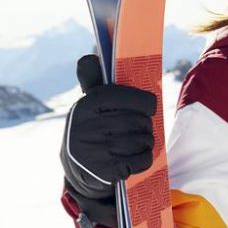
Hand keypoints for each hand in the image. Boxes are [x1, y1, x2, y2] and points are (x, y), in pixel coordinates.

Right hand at [60, 54, 156, 199]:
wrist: (77, 169)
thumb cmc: (91, 129)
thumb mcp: (88, 105)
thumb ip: (93, 81)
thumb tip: (89, 57)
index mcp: (86, 105)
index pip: (126, 97)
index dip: (145, 102)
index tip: (150, 106)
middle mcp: (88, 126)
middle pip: (138, 120)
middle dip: (146, 125)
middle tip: (143, 128)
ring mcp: (96, 150)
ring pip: (141, 140)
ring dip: (147, 142)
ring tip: (140, 141)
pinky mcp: (106, 170)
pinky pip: (141, 159)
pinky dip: (145, 158)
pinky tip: (137, 157)